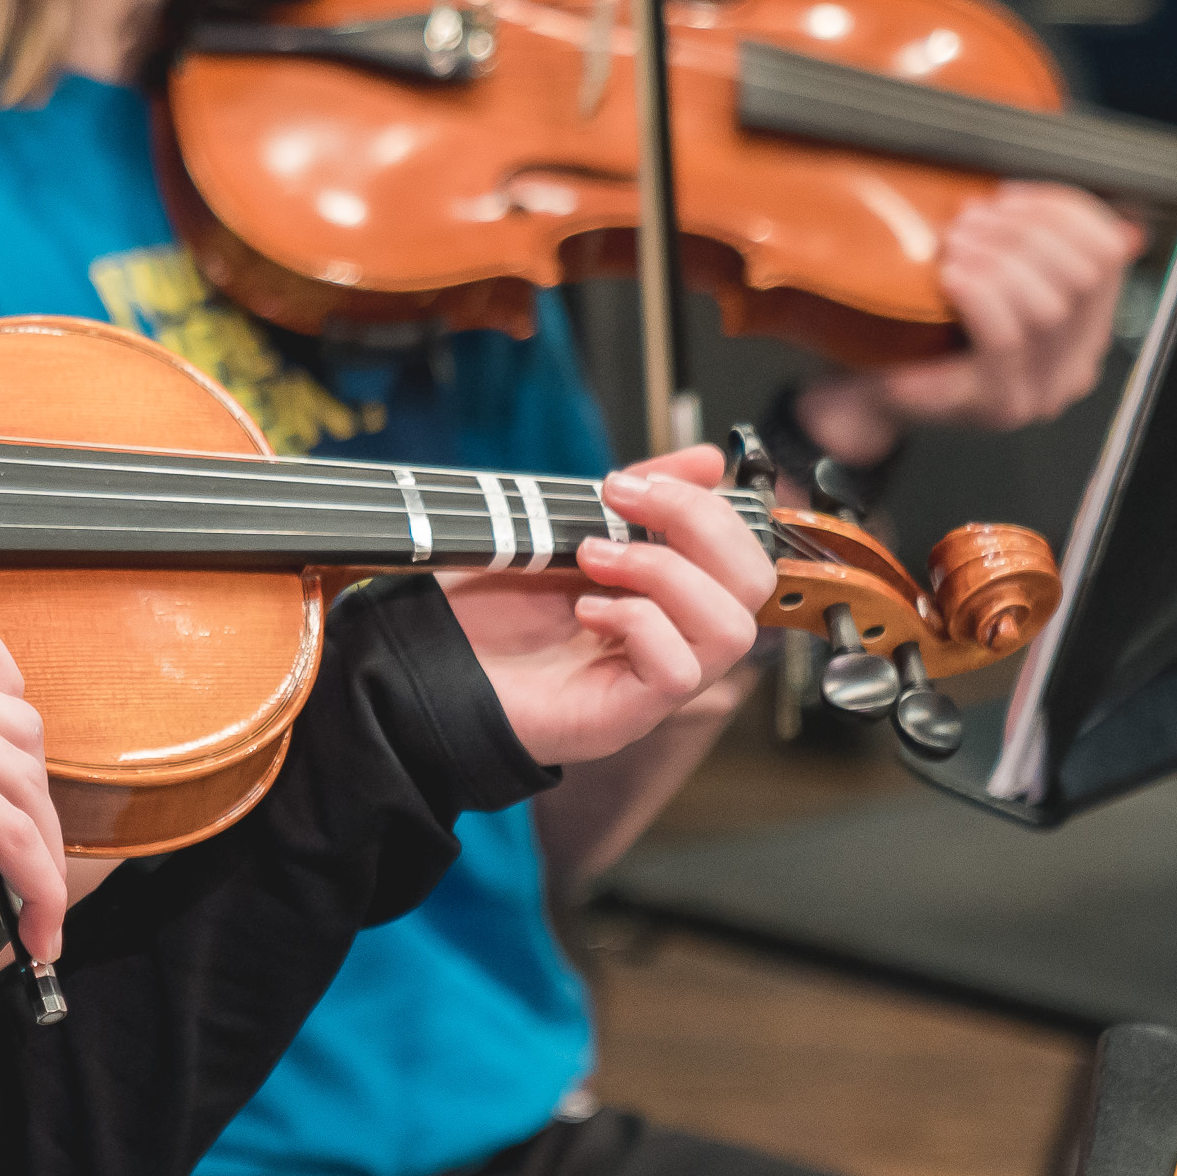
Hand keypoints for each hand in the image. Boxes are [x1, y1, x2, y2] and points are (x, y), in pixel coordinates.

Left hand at [442, 445, 772, 765]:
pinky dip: (638, 625)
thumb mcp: (559, 532)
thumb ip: (632, 501)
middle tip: (620, 502)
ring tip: (593, 559)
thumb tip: (706, 460)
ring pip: (730, 628)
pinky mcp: (628, 715)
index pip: (742, 549)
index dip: (708, 505)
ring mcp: (654, 681)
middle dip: (699, 525)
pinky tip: (585, 611)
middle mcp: (674, 639)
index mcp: (669, 596)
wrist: (422, 664)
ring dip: (666, 574)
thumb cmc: (486, 609)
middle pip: (754, 583)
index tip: (633, 480)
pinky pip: (678, 671)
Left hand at [799, 182, 1137, 459]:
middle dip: (1026, 232)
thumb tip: (1030, 194)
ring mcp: (1038, 391)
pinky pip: (1006, 340)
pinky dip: (981, 296)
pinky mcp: (994, 405)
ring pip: (1048, 309)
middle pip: (1082, 278)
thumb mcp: (977, 276)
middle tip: (971, 220)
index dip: (1064, 211)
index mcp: (1083, 327)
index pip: (1108, 254)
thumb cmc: (917, 329)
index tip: (1009, 194)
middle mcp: (1074, 365)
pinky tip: (950, 276)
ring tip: (957, 243)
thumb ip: (1013, 243)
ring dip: (1001, 260)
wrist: (864, 393)